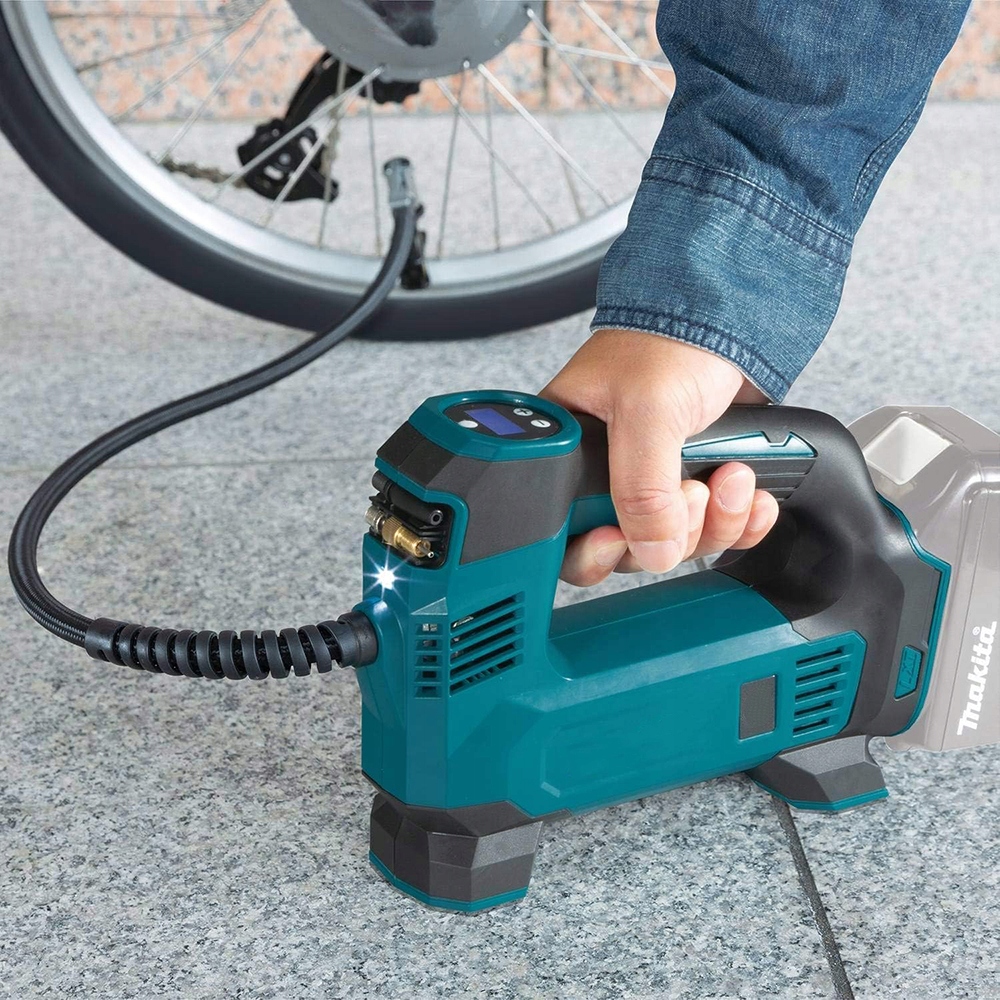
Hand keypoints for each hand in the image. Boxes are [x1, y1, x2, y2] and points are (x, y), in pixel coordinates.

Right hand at [539, 329, 779, 585]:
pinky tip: (750, 494)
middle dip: (672, 530)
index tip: (621, 540)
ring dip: (715, 520)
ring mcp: (653, 481)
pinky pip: (715, 529)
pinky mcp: (694, 482)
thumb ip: (641, 488)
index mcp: (567, 452)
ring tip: (731, 475)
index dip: (594, 548)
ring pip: (677, 542)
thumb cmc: (670, 339)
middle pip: (628, 547)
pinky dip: (740, 520)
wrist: (732, 315)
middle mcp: (605, 473)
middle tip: (690, 491)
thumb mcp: (647, 412)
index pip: (565, 531)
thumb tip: (651, 549)